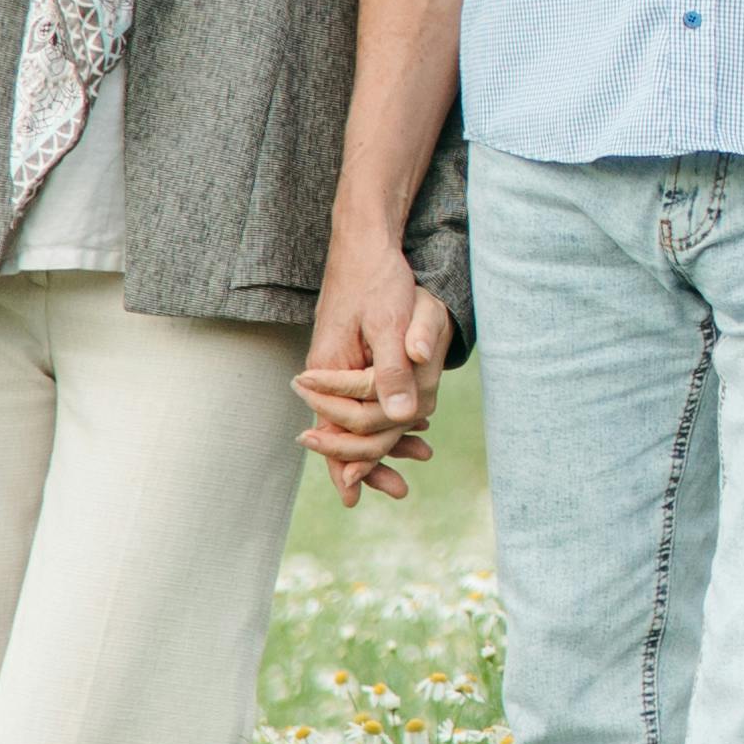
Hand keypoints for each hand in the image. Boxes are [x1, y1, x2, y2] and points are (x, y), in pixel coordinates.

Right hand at [295, 222, 450, 502]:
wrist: (366, 243)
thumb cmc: (376, 281)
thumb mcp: (388, 325)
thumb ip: (392, 371)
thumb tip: (402, 417)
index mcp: (327, 370)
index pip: (331, 431)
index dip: (344, 467)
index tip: (355, 499)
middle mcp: (327, 372)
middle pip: (344, 431)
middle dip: (370, 462)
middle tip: (400, 491)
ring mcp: (340, 364)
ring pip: (358, 415)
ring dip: (385, 440)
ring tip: (417, 461)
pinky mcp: (354, 354)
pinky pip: (366, 394)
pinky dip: (388, 412)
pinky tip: (413, 425)